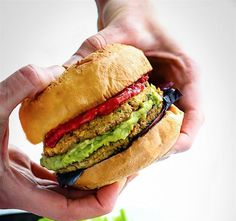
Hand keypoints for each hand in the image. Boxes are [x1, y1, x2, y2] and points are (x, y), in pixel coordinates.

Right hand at [0, 65, 125, 220]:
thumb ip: (14, 90)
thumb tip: (48, 72)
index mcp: (24, 193)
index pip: (74, 213)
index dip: (103, 201)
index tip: (121, 176)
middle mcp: (34, 197)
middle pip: (84, 205)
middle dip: (111, 187)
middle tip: (132, 161)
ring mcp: (35, 190)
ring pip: (77, 194)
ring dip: (101, 179)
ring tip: (122, 155)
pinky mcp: (34, 179)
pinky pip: (67, 181)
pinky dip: (85, 170)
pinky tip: (96, 150)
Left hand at [65, 0, 203, 152]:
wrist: (130, 13)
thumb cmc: (133, 19)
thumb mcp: (113, 33)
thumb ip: (91, 53)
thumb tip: (60, 76)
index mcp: (186, 76)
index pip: (194, 117)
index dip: (180, 140)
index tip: (158, 152)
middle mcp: (178, 94)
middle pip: (176, 135)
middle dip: (154, 154)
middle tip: (126, 167)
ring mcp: (164, 102)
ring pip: (161, 137)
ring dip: (141, 153)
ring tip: (117, 165)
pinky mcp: (150, 106)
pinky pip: (147, 131)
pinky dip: (133, 144)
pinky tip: (112, 150)